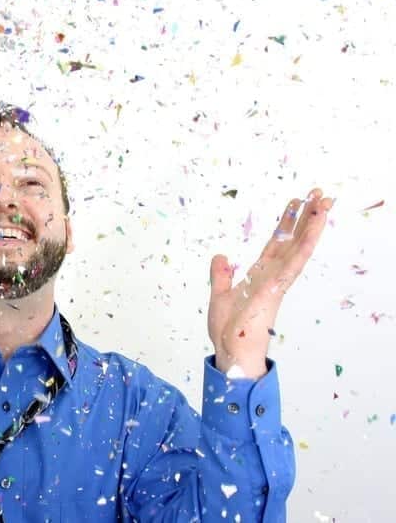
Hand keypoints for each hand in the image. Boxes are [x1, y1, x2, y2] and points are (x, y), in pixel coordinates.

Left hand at [207, 187, 333, 378]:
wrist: (231, 350)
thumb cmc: (229, 329)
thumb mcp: (219, 294)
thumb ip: (221, 275)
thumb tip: (221, 256)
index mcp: (261, 274)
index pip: (277, 243)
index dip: (286, 223)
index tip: (295, 203)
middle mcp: (273, 275)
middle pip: (292, 239)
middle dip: (305, 217)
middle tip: (318, 192)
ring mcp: (278, 281)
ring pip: (299, 247)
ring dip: (312, 224)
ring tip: (324, 202)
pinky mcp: (276, 288)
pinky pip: (294, 262)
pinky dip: (305, 244)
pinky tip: (315, 227)